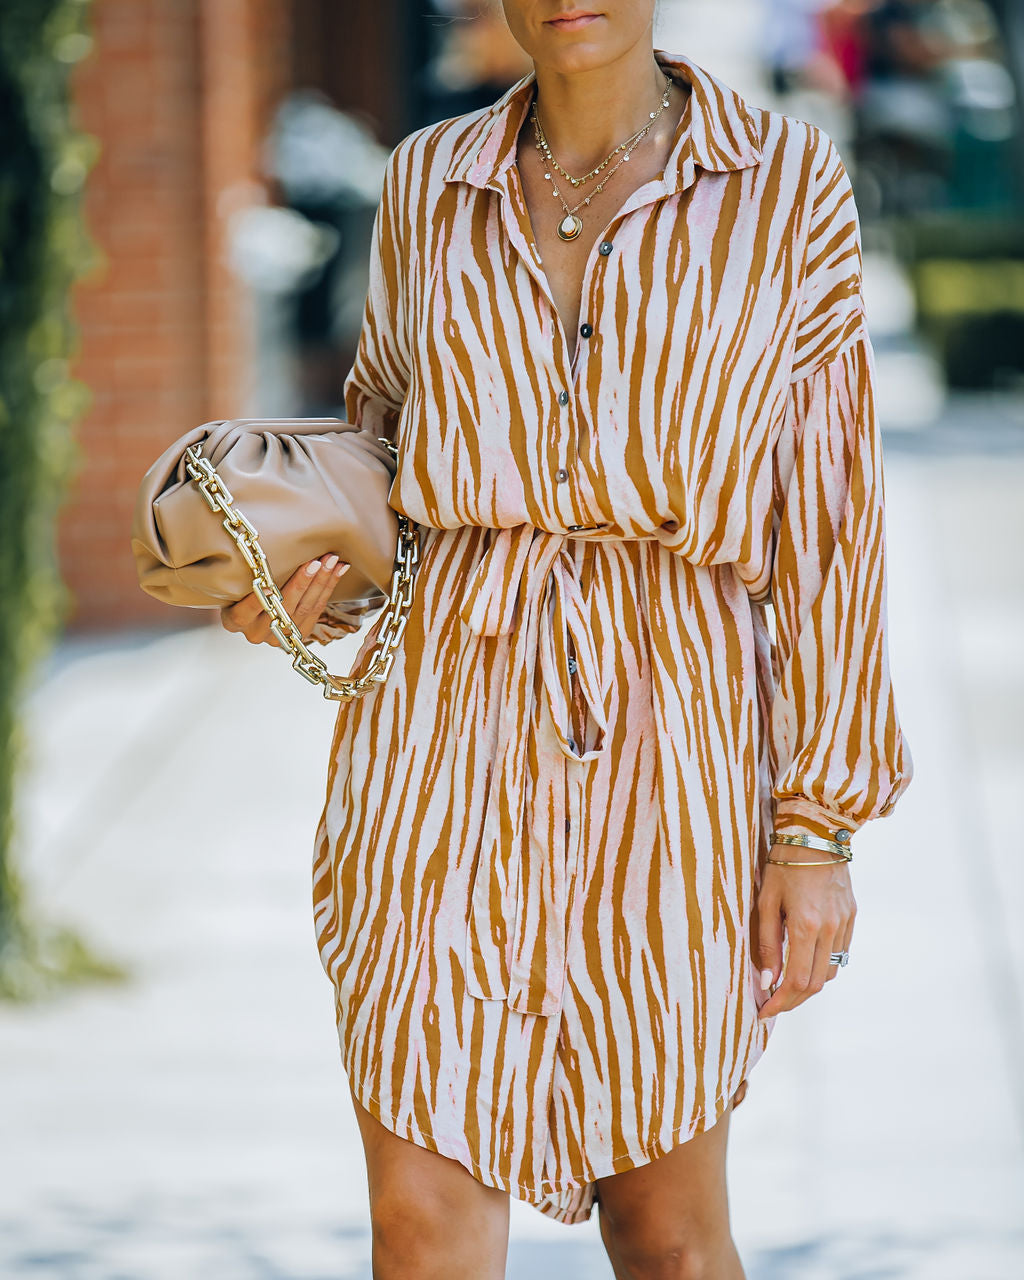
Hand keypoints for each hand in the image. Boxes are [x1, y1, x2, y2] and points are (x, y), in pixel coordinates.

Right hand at [220, 554, 349, 645]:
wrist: (250, 611)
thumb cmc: (239, 588)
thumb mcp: (234, 584)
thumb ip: (243, 572)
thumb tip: (254, 542)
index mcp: (234, 621)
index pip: (248, 609)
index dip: (260, 597)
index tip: (272, 582)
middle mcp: (256, 633)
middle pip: (284, 607)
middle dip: (303, 582)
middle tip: (317, 561)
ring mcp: (279, 637)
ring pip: (304, 609)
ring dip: (321, 582)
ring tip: (332, 561)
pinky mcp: (299, 635)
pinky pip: (317, 611)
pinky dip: (328, 588)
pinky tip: (338, 570)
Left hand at [754, 849, 855, 1019]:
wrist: (816, 835)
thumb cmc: (783, 865)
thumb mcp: (766, 902)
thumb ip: (767, 944)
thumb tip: (767, 982)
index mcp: (806, 926)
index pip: (796, 981)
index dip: (780, 1002)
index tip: (765, 1012)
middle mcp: (830, 929)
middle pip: (816, 984)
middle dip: (793, 1001)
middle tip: (773, 1005)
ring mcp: (845, 924)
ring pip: (830, 972)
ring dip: (809, 986)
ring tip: (786, 986)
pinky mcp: (851, 917)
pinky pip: (840, 953)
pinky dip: (822, 966)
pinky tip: (805, 963)